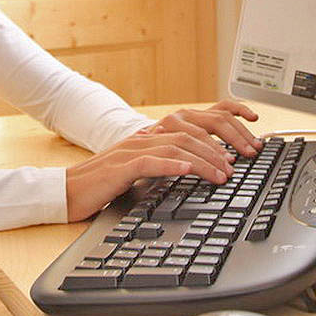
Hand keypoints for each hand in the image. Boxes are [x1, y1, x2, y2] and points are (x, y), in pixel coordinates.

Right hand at [64, 100, 261, 221]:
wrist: (67, 192)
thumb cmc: (103, 186)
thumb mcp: (140, 173)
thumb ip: (164, 166)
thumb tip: (196, 170)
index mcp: (151, 137)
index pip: (193, 123)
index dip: (222, 125)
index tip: (247, 138)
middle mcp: (144, 137)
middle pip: (191, 133)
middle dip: (220, 148)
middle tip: (238, 166)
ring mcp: (131, 150)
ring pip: (176, 146)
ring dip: (203, 160)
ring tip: (222, 174)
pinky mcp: (120, 167)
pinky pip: (150, 162)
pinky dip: (171, 165)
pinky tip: (187, 171)